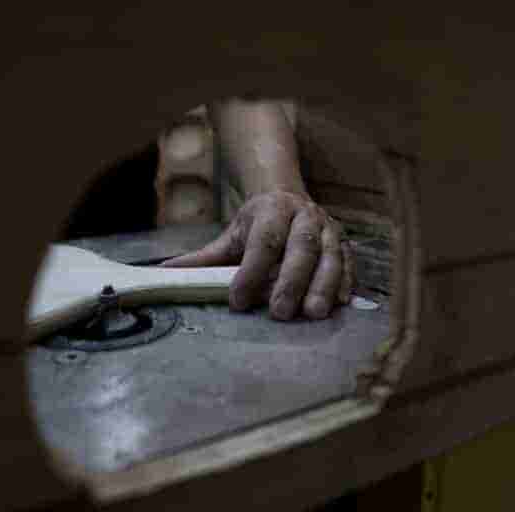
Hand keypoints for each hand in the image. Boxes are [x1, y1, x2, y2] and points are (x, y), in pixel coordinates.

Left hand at [162, 191, 353, 319]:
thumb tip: (164, 273)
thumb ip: (204, 257)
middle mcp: (303, 215)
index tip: (238, 301)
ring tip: (312, 314)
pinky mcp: (344, 242)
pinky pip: (349, 261)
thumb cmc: (257, 223)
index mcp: (272, 209)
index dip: (251, 272)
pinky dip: (346, 282)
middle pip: (301, 247)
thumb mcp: (231, 235)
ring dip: (323, 285)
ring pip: (330, 255)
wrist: (286, 197)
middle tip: (279, 313)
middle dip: (290, 281)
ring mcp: (328, 227)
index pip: (263, 241)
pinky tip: (340, 303)